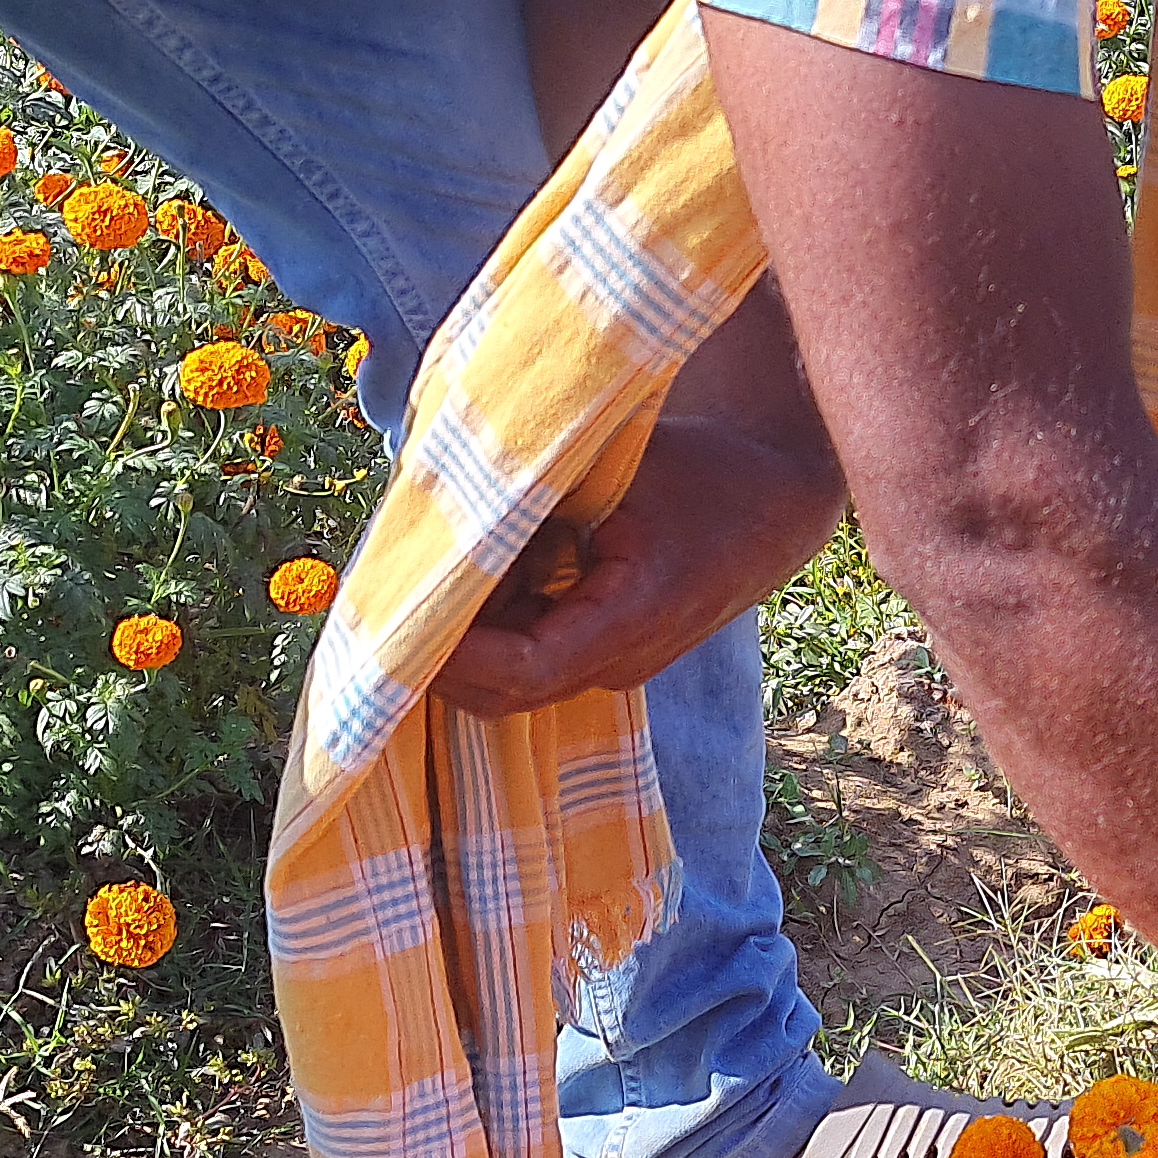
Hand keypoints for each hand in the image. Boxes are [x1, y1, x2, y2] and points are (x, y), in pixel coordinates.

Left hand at [430, 414, 839, 718]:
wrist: (775, 503)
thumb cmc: (705, 475)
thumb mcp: (619, 464)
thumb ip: (535, 489)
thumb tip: (439, 496)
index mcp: (631, 621)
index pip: (522, 668)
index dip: (454, 651)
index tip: (399, 606)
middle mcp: (618, 663)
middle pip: (503, 692)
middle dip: (439, 653)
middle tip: (381, 593)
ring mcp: (610, 665)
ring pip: (509, 681)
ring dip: (461, 639)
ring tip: (423, 573)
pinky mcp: (601, 651)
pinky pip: (528, 656)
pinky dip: (488, 625)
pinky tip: (471, 570)